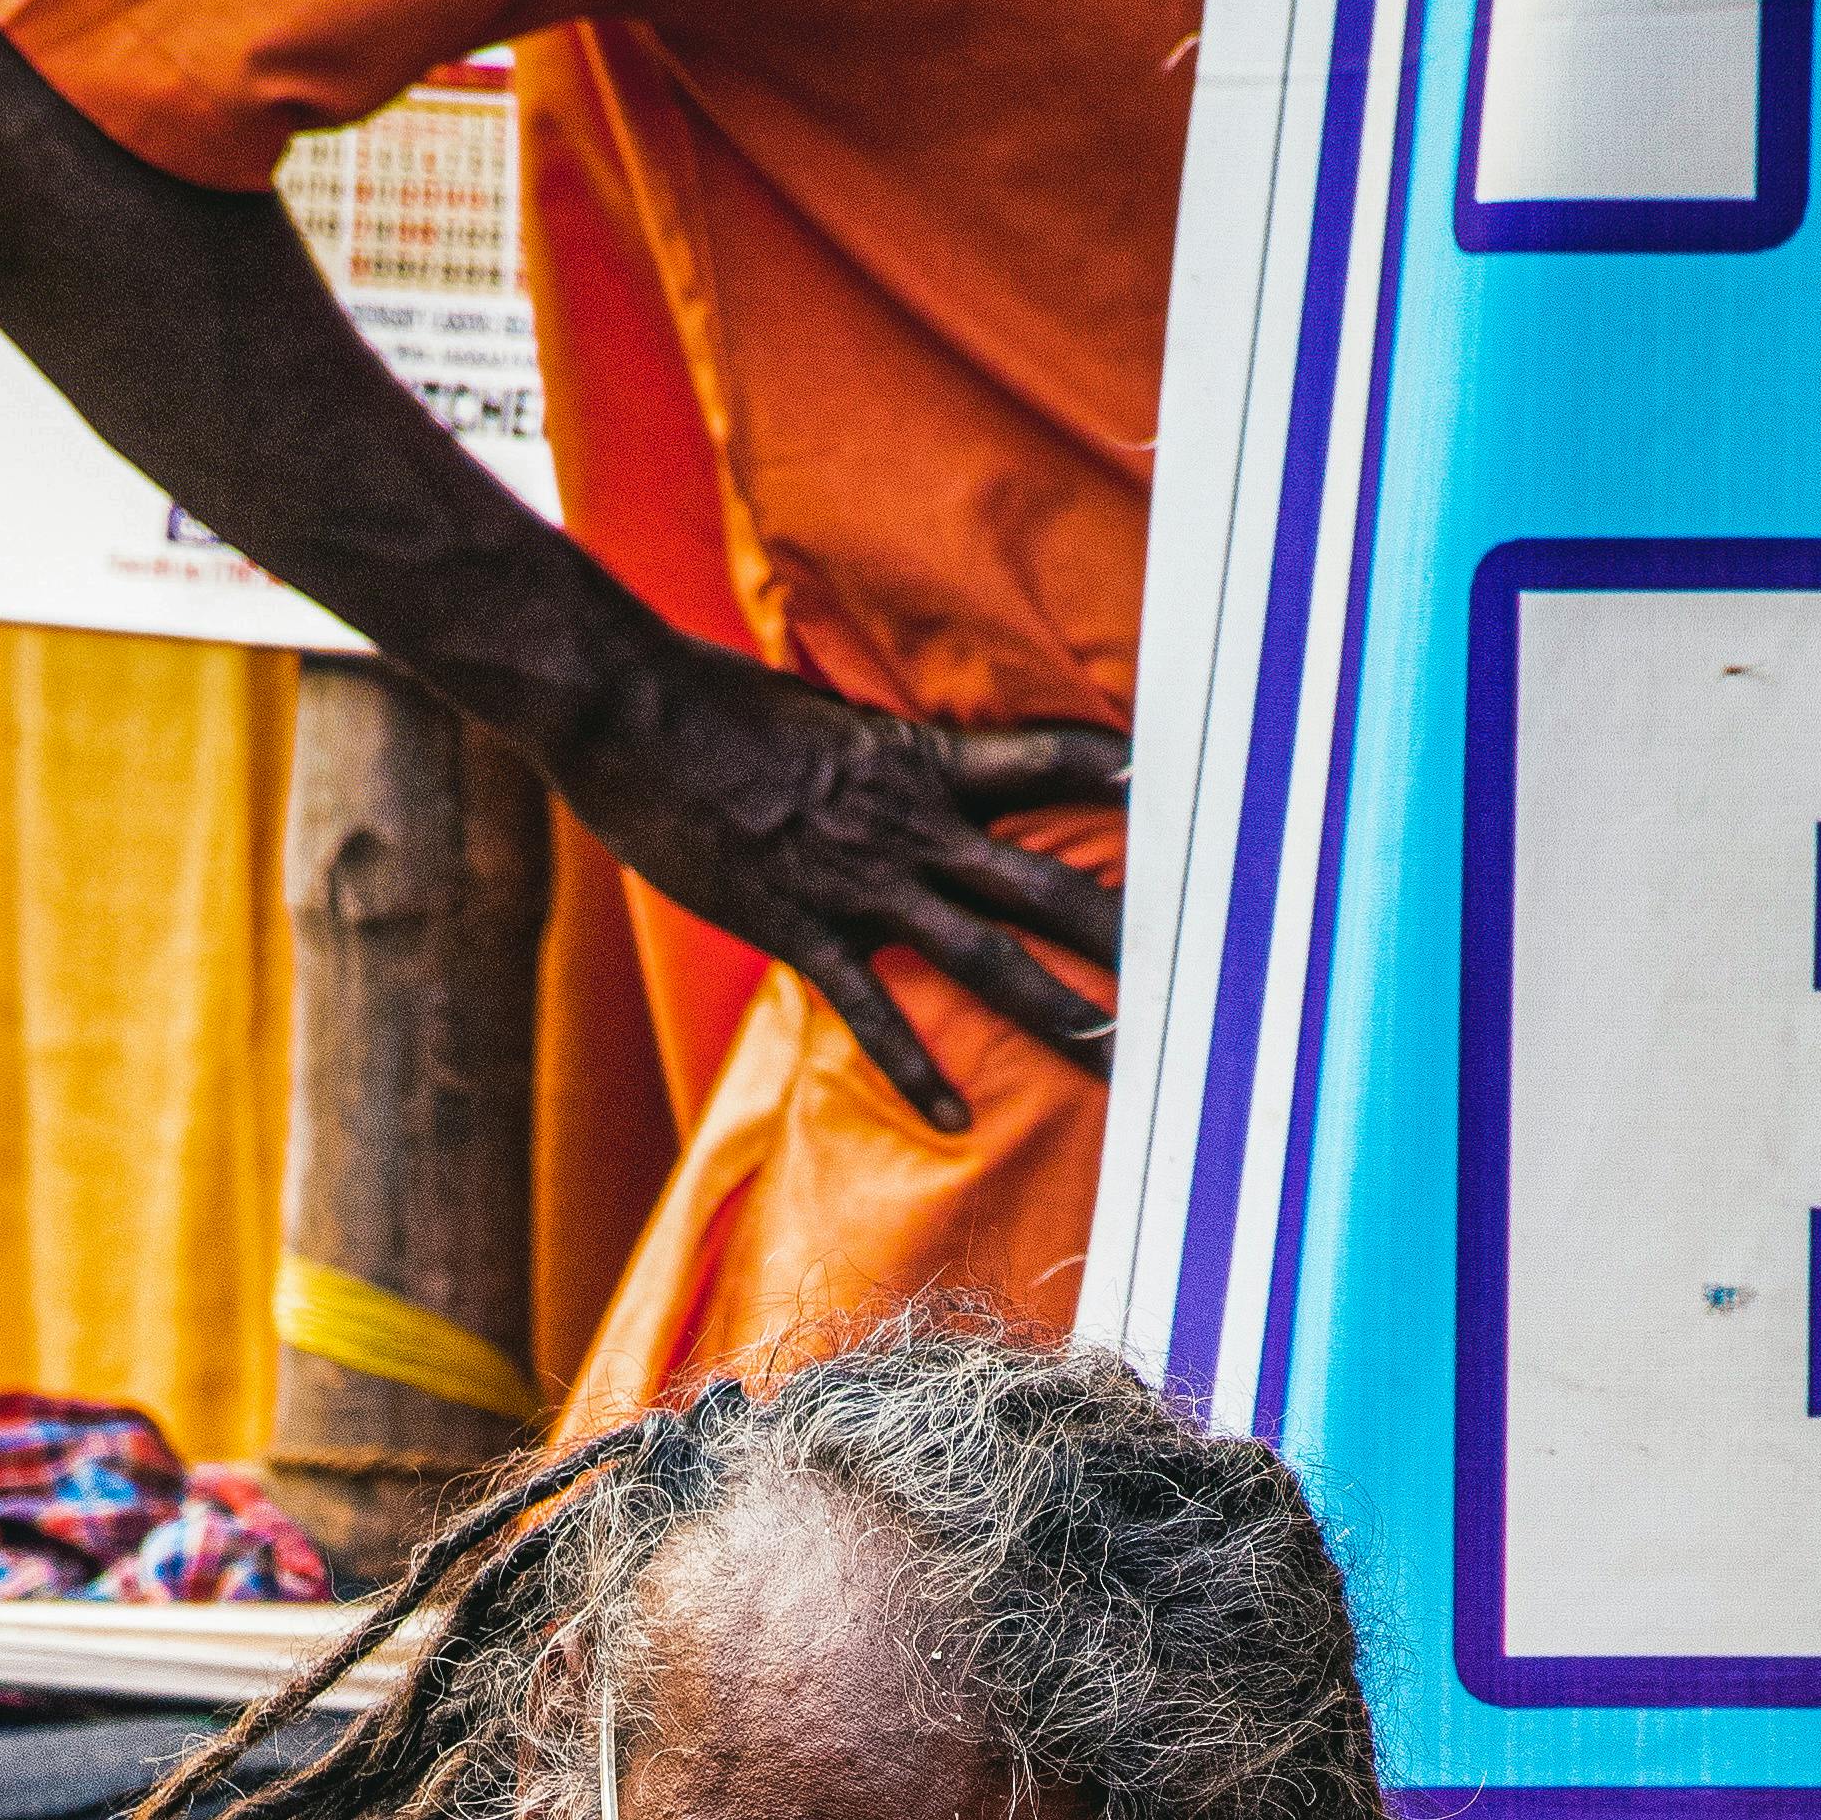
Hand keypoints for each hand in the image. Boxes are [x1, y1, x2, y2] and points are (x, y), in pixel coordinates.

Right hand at [553, 627, 1124, 1130]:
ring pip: (984, 956)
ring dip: (1056, 1007)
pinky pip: (874, 1014)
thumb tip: (883, 761)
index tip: (1171, 784)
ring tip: (1118, 1052)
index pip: (1041, 759)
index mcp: (918, 758)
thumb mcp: (813, 710)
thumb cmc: (710, 700)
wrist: (629, 713)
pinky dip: (917, 1071)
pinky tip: (958, 1119)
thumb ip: (865, 747)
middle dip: (1119, 928)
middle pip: (1041, 881)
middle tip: (1191, 970)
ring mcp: (859, 882)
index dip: (1108, 768)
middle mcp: (909, 824)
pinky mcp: (801, 928)